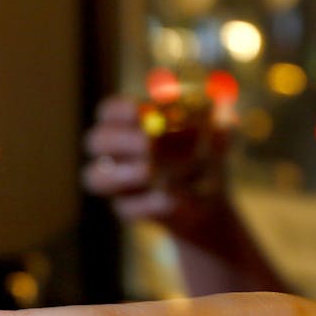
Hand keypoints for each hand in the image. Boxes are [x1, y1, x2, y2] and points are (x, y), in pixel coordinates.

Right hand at [81, 93, 228, 240]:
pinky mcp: (126, 209)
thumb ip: (217, 119)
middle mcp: (115, 151)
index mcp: (130, 123)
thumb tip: (212, 106)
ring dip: (121, 173)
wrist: (210, 200)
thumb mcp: (220, 134)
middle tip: (147, 143)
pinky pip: (125, 207)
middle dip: (120, 140)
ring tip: (150, 172)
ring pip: (95, 177)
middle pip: (96, 140)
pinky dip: (148, 203)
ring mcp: (117, 182)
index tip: (139, 112)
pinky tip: (172, 199)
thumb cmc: (207, 155)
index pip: (109, 111)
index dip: (120, 110)